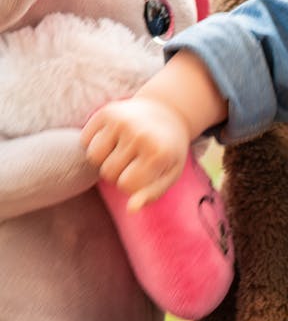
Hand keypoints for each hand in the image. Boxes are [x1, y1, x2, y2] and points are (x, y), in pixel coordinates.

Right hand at [81, 96, 189, 210]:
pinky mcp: (106, 112)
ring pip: (93, 157)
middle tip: (134, 158)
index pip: (126, 185)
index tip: (144, 172)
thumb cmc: (167, 149)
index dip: (132, 183)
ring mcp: (122, 120)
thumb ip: (151, 194)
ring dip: (104, 159)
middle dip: (118, 172)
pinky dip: (94, 143)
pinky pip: (85, 140)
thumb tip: (131, 209)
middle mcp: (140, 134)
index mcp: (158, 152)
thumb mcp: (169, 173)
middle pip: (108, 172)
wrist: (167, 111)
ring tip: (122, 149)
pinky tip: (112, 137)